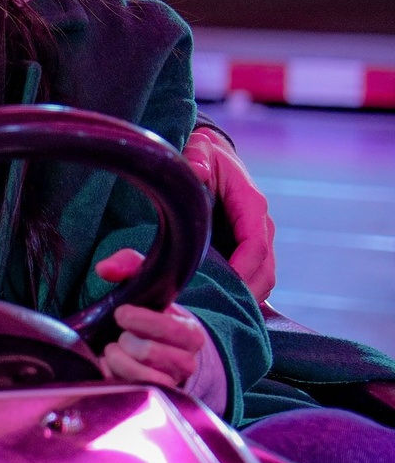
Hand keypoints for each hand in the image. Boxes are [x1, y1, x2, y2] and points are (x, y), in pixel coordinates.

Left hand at [93, 246, 208, 391]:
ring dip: (117, 358)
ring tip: (113, 348)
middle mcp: (186, 360)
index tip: (121, 313)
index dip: (140, 320)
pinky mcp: (154, 395)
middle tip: (121, 334)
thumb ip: (128, 265)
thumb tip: (105, 268)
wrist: (157, 347)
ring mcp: (171, 381)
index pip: (169, 328)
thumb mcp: (143, 284)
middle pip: (148, 351)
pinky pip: (132, 389)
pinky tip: (109, 364)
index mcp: (190, 332)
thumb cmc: (149, 312)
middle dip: (125, 340)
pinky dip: (113, 376)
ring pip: (140, 373)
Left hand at [183, 126, 275, 302]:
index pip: (256, 244)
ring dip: (246, 298)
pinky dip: (243, 294)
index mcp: (251, 205)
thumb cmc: (204, 155)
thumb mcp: (198, 149)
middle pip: (266, 271)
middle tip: (217, 311)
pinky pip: (254, 278)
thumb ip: (197, 159)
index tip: (226, 287)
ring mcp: (257, 240)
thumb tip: (198, 173)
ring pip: (264, 279)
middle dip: (247, 293)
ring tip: (218, 313)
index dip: (244, 268)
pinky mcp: (248, 250)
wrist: (213, 155)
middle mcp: (260, 226)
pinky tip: (219, 306)